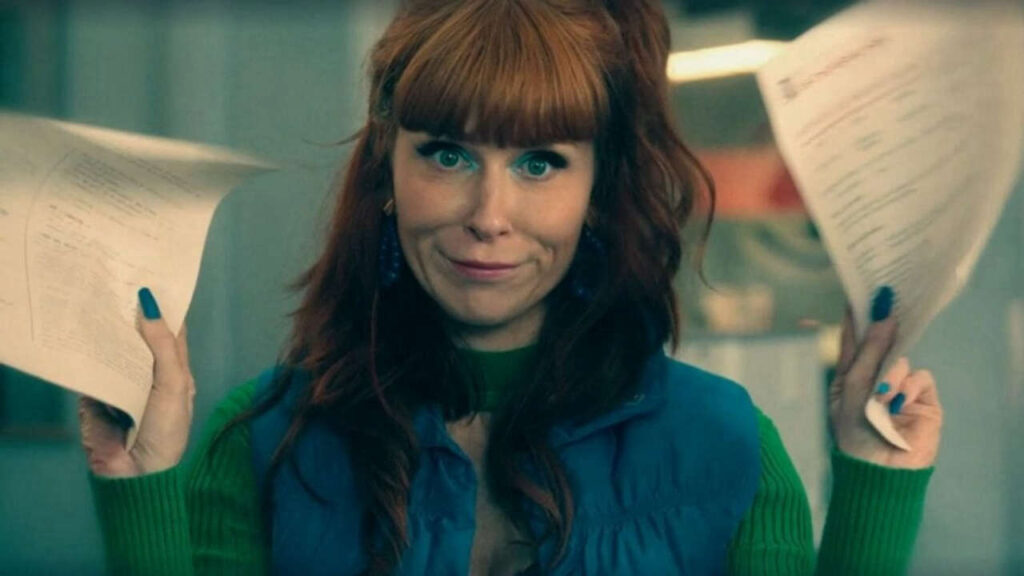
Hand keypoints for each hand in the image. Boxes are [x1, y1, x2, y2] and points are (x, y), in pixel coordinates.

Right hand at [79, 288, 195, 477]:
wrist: (136, 472)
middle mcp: (149, 372)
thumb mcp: (174, 384)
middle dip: (130, 313)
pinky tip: (81, 328)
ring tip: (98, 297)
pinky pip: (91, 366)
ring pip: (114, 348)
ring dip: (107, 328)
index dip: (163, 307)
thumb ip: (163, 346)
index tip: (152, 278)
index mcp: (175, 370)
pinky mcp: (96, 393)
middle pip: (138, 336)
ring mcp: (122, 382)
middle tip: (118, 281)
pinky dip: (87, 351)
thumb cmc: (167, 429)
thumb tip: (150, 307)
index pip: (170, 331)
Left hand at [828, 292, 942, 468]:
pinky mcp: (923, 400)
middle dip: (881, 329)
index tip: (858, 293)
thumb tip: (884, 319)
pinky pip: (919, 377)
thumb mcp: (853, 387)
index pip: (853, 341)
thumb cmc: (855, 431)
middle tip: (884, 302)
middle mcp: (874, 379)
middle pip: (880, 345)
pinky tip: (899, 404)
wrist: (879, 470)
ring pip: (901, 359)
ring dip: (891, 373)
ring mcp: (900, 389)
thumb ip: (869, 352)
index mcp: (849, 377)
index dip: (856, 319)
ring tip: (882, 395)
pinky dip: (909, 387)